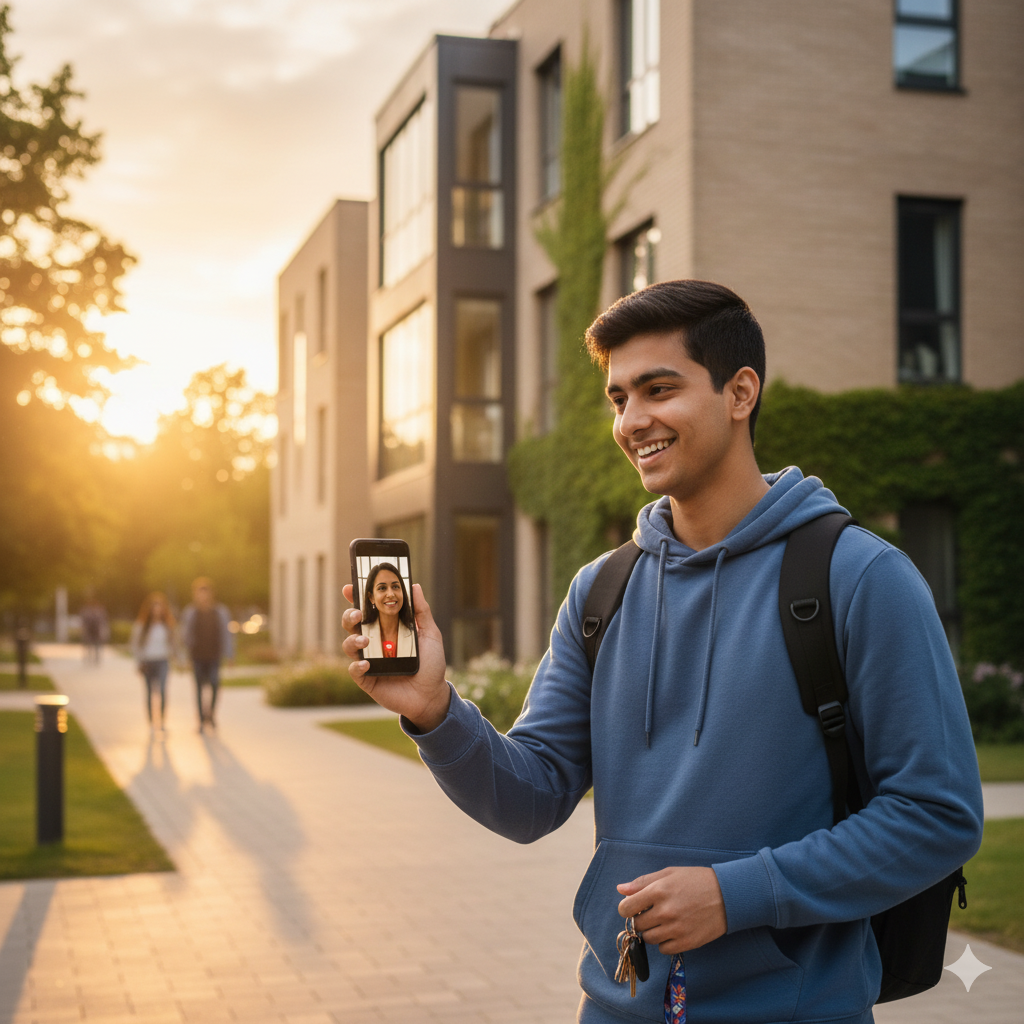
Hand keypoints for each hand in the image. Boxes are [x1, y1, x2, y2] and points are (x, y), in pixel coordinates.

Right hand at [341, 583, 449, 731]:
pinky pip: (354, 670)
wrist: (432, 695)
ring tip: (365, 639)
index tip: (350, 587)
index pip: (368, 610)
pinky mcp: (367, 679)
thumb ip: (421, 612)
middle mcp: (374, 642)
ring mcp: (369, 660)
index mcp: (387, 628)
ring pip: (349, 645)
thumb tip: (415, 586)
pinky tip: (366, 663)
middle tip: (357, 613)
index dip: (356, 598)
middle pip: (352, 624)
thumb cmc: (431, 664)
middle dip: (349, 615)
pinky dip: (357, 665)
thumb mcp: (430, 634)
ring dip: (353, 639)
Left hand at [617, 866, 727, 954]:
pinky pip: (663, 949)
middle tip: (652, 913)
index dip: (626, 909)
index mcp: (658, 891)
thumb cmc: (696, 880)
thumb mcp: (669, 873)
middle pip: (637, 925)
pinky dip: (665, 942)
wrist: (727, 895)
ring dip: (652, 931)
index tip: (632, 908)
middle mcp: (665, 911)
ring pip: (649, 939)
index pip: (626, 908)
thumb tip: (620, 889)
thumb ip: (642, 882)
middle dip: (641, 919)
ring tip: (665, 921)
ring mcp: (676, 929)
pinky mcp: (687, 942)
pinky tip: (673, 931)